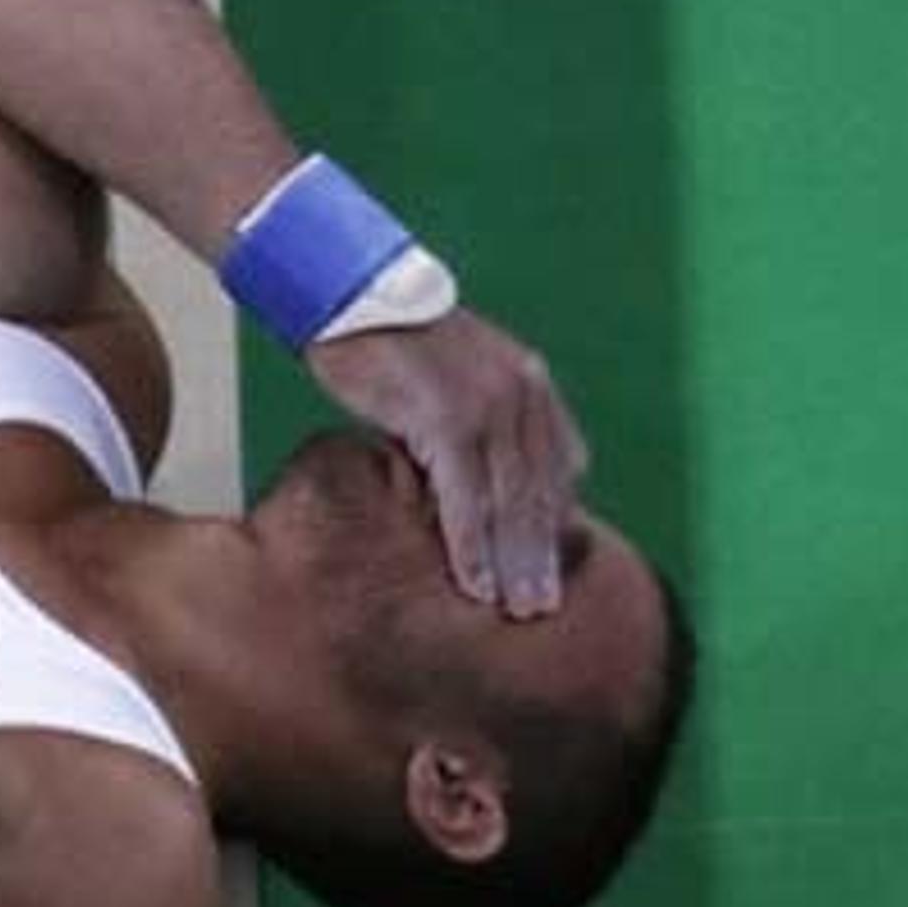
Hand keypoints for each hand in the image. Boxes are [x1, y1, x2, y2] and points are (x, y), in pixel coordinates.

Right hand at [304, 309, 592, 615]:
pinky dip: (471, 546)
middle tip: (543, 609)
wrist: (347, 297)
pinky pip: (465, 498)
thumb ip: (471, 421)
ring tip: (516, 609)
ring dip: (515, 562)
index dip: (556, 520)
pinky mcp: (447, 419)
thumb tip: (470, 479)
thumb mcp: (448, 377)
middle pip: (540, 490)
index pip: (560, 463)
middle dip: (543, 555)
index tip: (551, 565)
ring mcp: (488, 406)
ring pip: (511, 501)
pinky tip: (474, 582)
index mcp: (528, 381)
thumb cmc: (385, 341)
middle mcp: (522, 393)